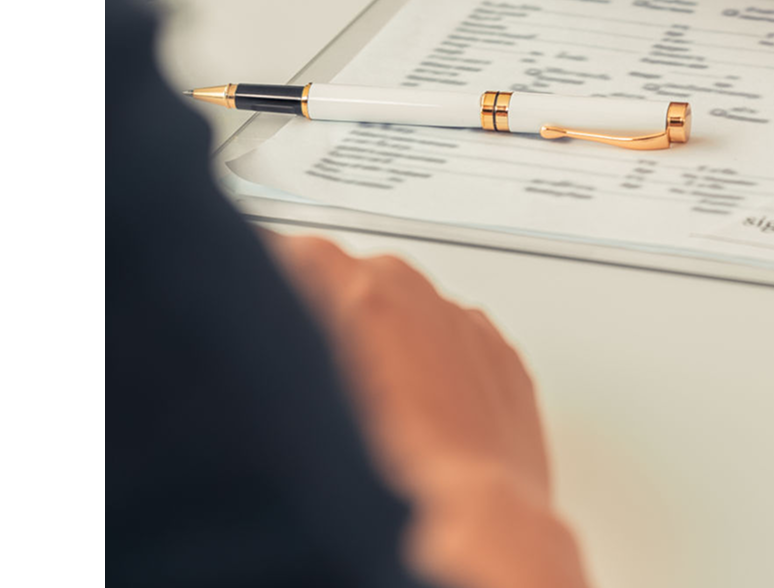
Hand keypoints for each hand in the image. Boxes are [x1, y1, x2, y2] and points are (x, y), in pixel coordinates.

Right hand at [268, 238, 591, 587]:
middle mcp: (414, 291)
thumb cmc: (388, 470)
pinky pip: (458, 337)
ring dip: (393, 334)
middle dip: (338, 310)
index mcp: (360, 290)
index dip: (280, 275)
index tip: (271, 294)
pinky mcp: (502, 353)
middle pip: (359, 275)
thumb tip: (273, 340)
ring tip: (376, 397)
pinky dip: (440, 358)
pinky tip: (424, 408)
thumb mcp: (308, 395)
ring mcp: (464, 319)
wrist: (471, 518)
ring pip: (413, 305)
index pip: (302, 254)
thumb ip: (291, 346)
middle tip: (319, 362)